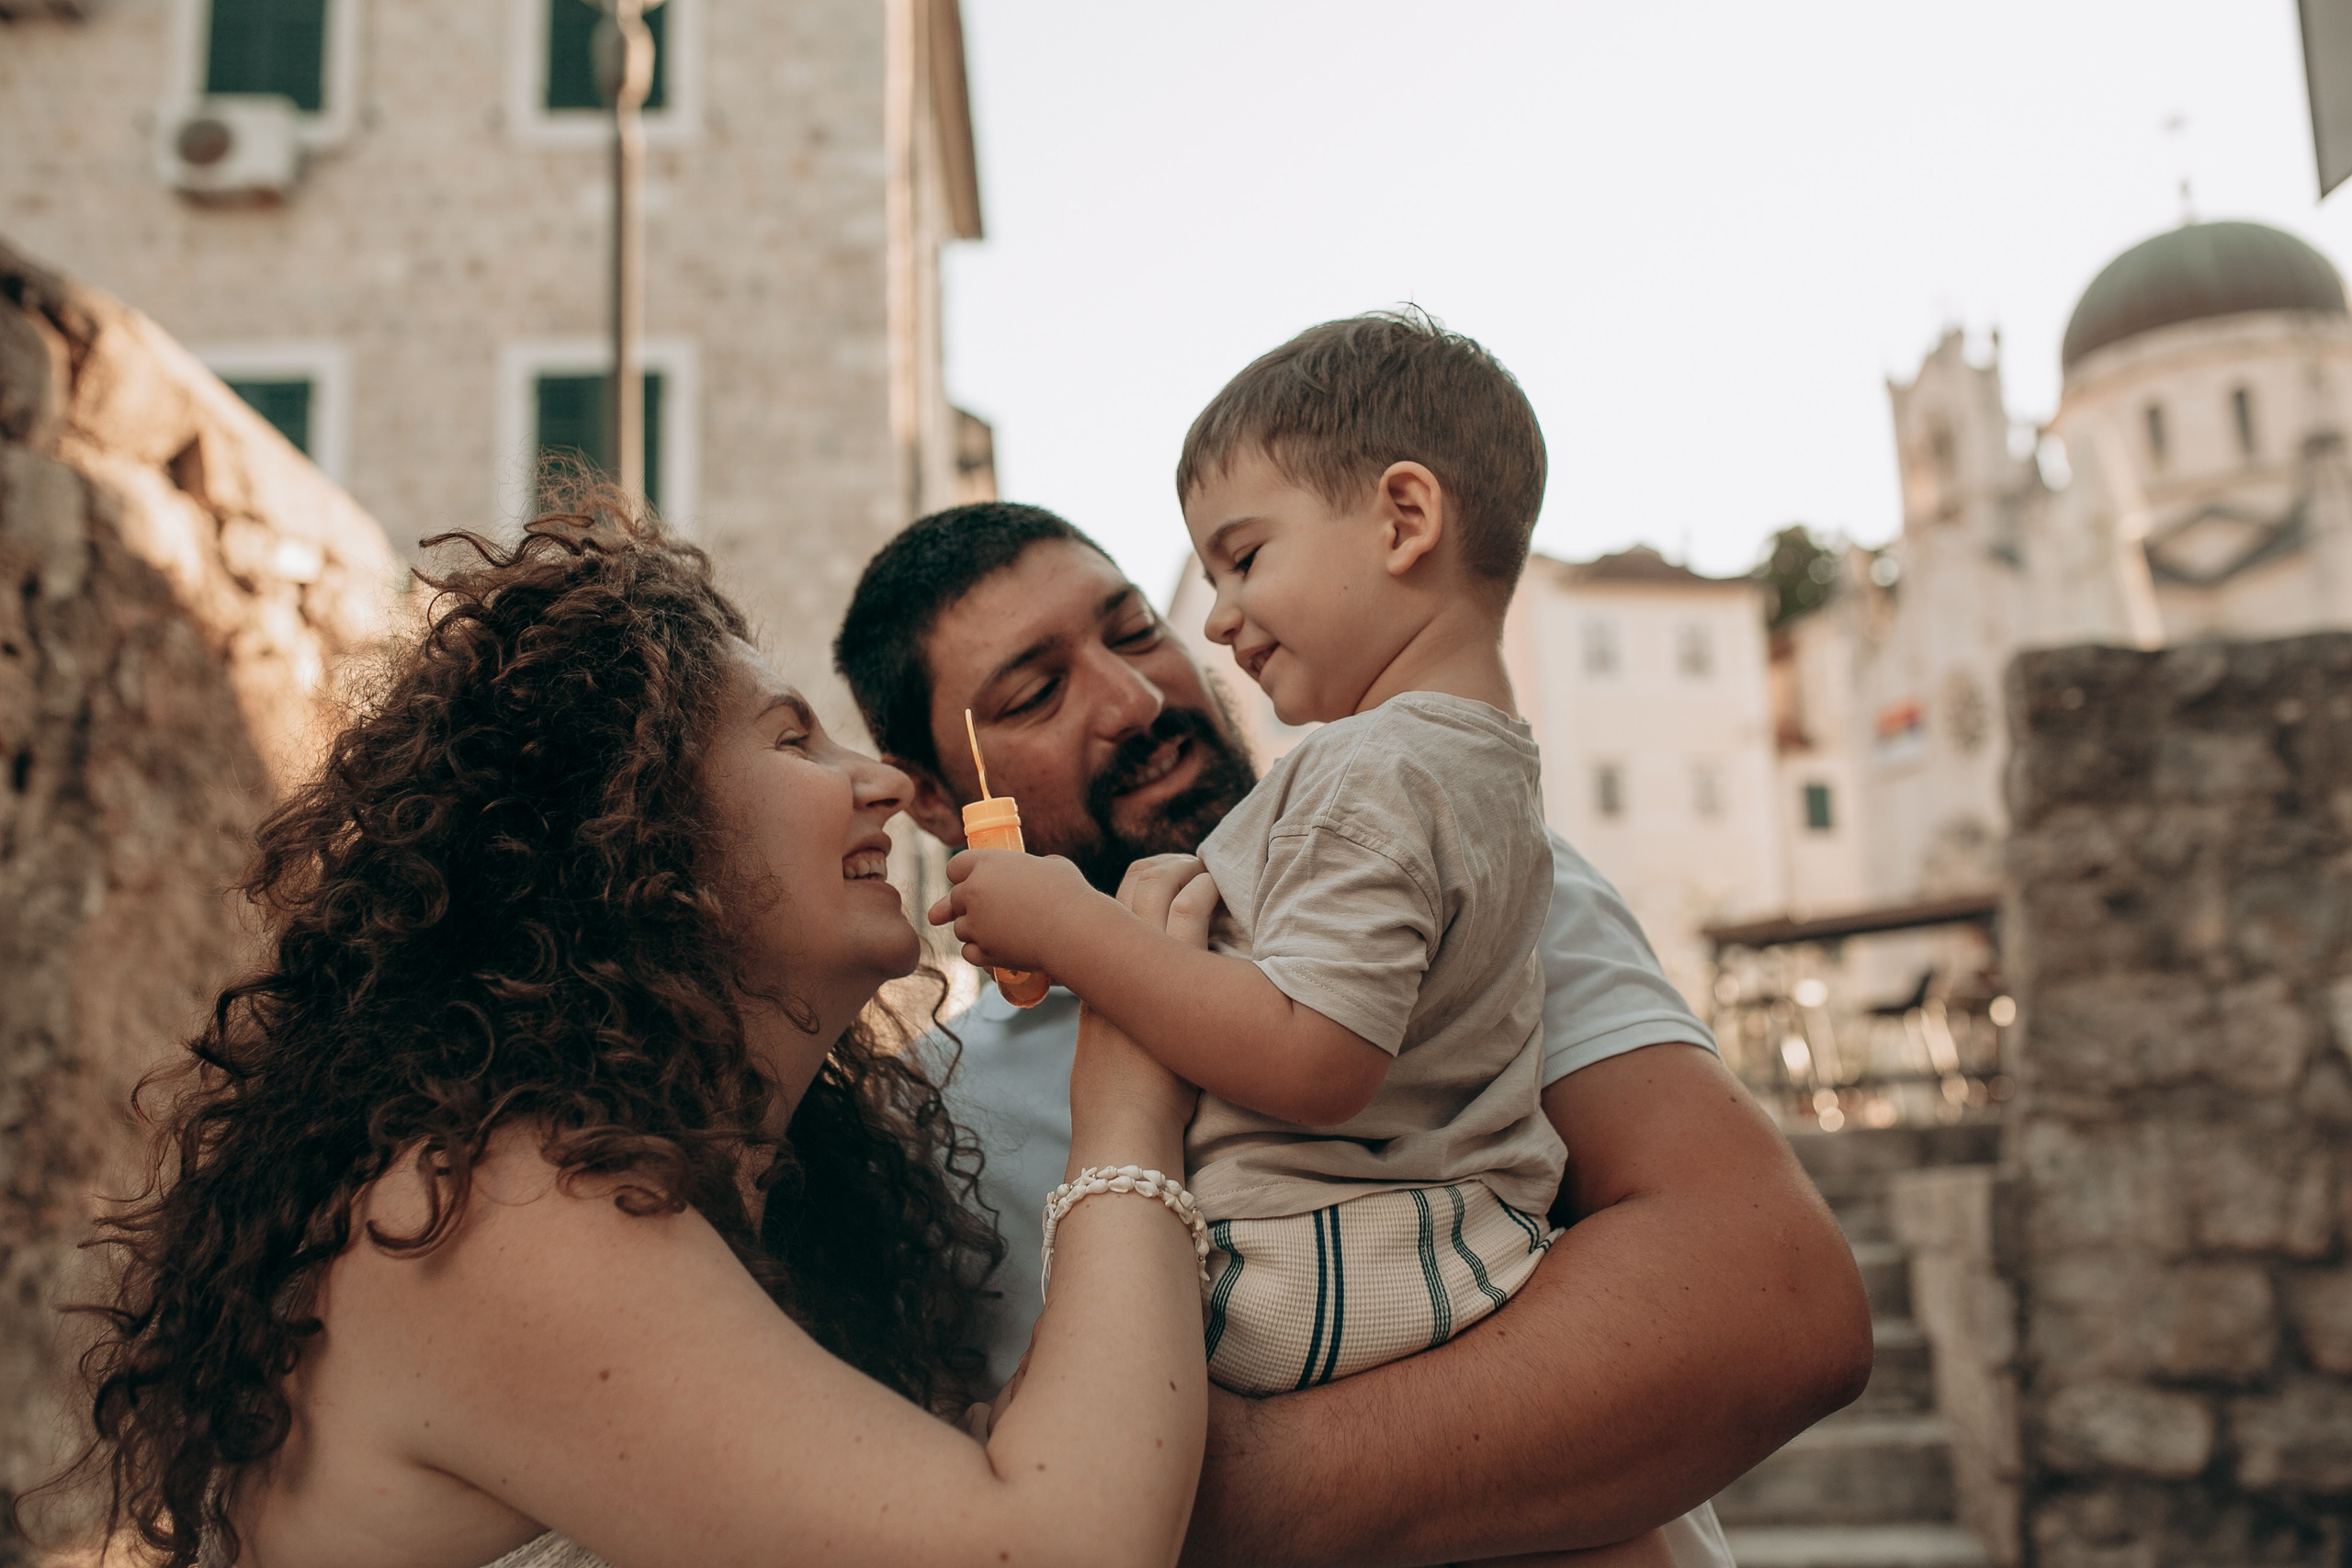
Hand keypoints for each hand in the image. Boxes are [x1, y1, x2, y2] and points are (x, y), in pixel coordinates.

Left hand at [927, 848, 1102, 972]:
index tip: (966, 882)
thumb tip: (1033, 874)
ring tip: (998, 932)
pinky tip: (993, 949)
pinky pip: (969, 952)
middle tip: (985, 911)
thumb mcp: (1052, 866)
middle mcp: (974, 892)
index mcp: (988, 864)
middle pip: (955, 899)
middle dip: (966, 905)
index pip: (956, 867)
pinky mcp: (983, 951)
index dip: (961, 875)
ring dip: (973, 930)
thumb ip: (1032, 867)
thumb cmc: (1069, 894)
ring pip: (960, 928)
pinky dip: (979, 953)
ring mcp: (976, 924)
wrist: (1074, 930)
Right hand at [1066, 855, 1217, 1151]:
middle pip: (1126, 890)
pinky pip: (1187, 914)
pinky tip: (1219, 887)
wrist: (1122, 1127)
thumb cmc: (1121, 1107)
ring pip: (1154, 889)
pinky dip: (1203, 891)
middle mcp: (1110, 965)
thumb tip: (1137, 1028)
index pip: (1104, 913)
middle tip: (1188, 864)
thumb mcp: (1108, 1056)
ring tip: (1208, 868)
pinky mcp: (1171, 976)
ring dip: (1184, 870)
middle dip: (1159, 868)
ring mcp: (1137, 966)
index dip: (1133, 890)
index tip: (1157, 882)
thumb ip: (1119, 1030)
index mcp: (1096, 981)